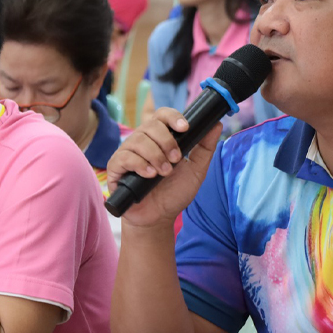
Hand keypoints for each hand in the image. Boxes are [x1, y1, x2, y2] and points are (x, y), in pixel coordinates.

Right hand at [106, 107, 220, 228]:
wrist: (159, 217)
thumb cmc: (174, 193)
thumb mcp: (196, 170)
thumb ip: (205, 148)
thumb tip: (216, 124)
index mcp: (160, 138)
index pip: (162, 115)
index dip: (173, 117)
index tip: (184, 128)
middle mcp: (143, 141)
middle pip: (151, 125)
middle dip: (167, 141)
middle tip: (176, 159)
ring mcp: (128, 152)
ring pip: (139, 140)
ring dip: (156, 156)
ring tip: (164, 173)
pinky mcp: (116, 167)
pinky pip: (125, 157)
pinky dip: (140, 165)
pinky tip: (150, 175)